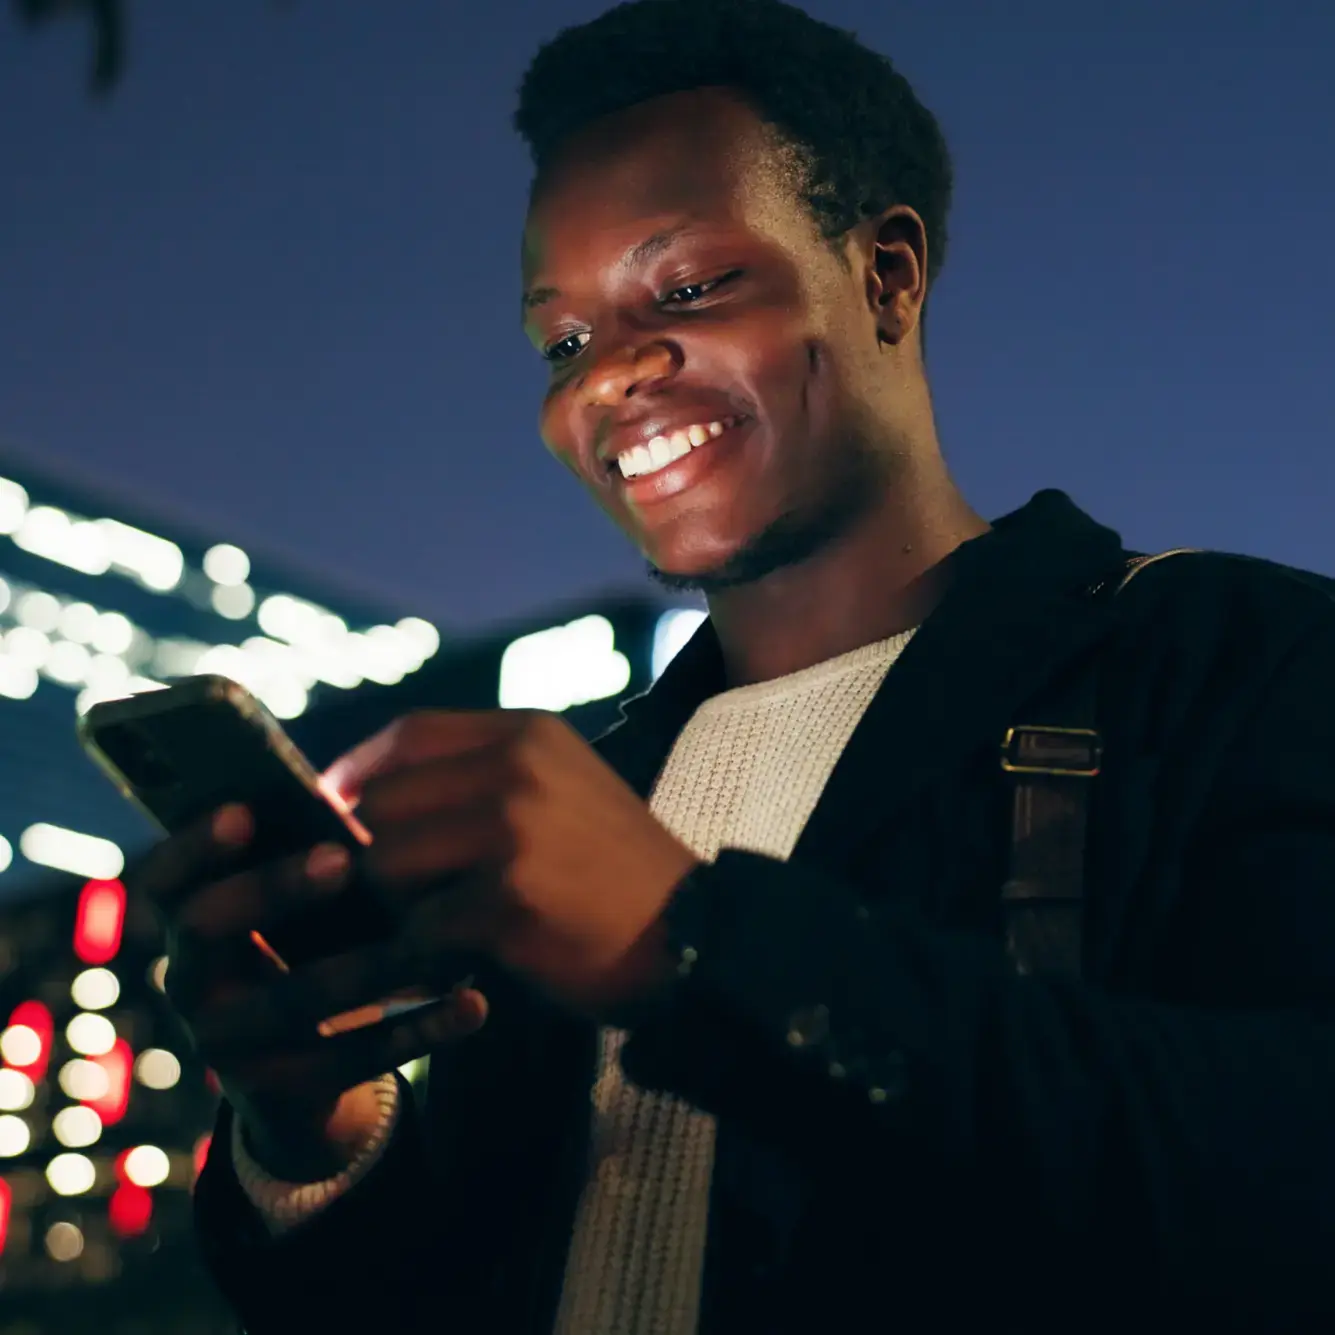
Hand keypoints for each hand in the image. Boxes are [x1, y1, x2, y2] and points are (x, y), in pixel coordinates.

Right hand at [129, 805, 487, 1180]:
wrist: (305, 1076)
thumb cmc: (310, 953)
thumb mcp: (295, 909)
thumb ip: (305, 857)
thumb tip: (352, 789)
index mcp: (190, 920)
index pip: (163, 878)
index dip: (193, 845)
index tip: (244, 811)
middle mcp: (189, 979)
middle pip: (206, 925)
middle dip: (271, 888)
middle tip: (342, 859)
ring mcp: (226, 1041)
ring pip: (291, 998)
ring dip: (368, 965)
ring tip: (436, 936)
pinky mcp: (278, 1092)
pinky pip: (350, 1060)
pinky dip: (417, 1030)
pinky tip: (474, 1003)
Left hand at [325, 709, 699, 1016]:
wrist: (693, 934)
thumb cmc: (616, 869)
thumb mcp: (563, 788)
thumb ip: (484, 776)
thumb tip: (367, 791)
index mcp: (530, 734)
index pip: (411, 733)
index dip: (359, 769)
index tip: (334, 805)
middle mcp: (517, 768)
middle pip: (384, 802)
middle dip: (379, 851)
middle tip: (404, 892)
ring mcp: (511, 830)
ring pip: (387, 862)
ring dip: (398, 905)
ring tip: (437, 924)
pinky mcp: (505, 898)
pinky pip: (419, 927)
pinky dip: (427, 952)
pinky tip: (458, 960)